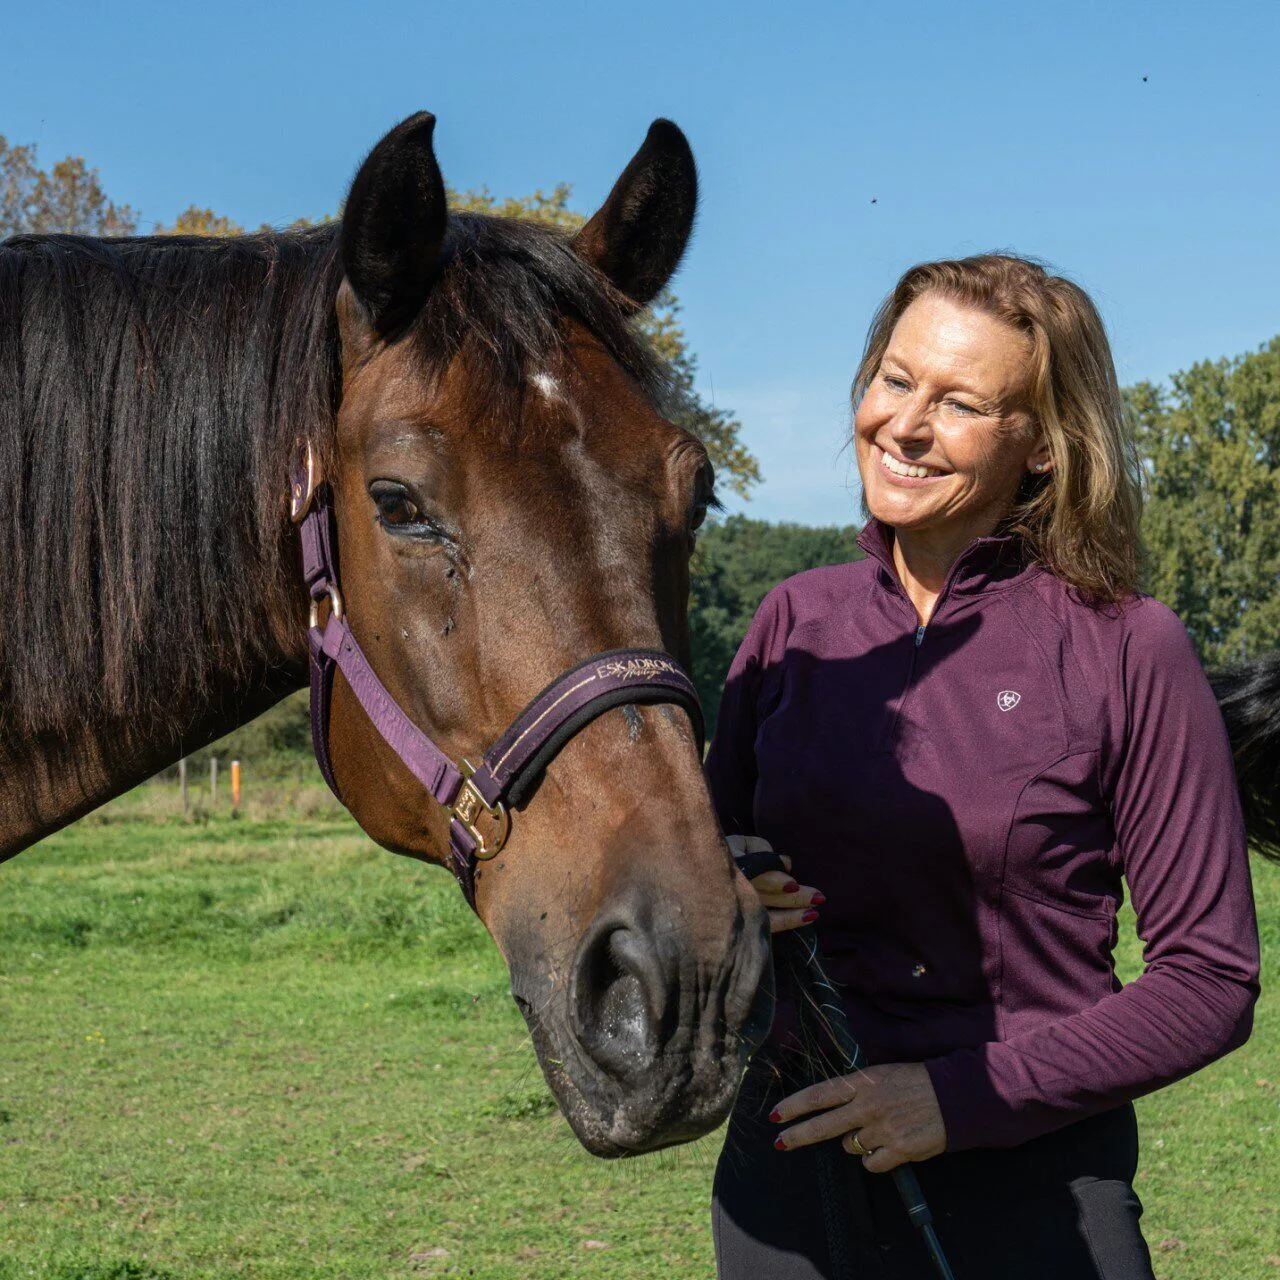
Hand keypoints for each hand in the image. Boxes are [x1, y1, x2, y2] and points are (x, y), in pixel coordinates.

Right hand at [726, 834, 824, 933]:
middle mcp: (732, 890)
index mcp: (730, 866)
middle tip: (818, 896)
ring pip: (768, 914)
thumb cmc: (724, 855)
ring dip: (793, 913)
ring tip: (815, 912)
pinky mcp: (742, 922)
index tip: (792, 885)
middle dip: (794, 897)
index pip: (755, 876)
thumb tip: (787, 864)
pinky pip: (767, 925)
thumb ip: (761, 849)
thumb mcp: (739, 843)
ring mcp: (736, 909)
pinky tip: (806, 918)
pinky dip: (787, 922)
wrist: (698, 878)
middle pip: (768, 896)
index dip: (774, 881)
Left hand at [771, 1063, 946, 1171]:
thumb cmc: (916, 1082)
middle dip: (797, 1136)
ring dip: (857, 1141)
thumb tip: (832, 1106)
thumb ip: (857, 1090)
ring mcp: (882, 1130)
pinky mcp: (898, 1151)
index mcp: (863, 1083)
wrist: (954, 1097)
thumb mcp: (882, 1074)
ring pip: (850, 1146)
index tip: (776, 1115)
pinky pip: (871, 1163)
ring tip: (881, 1127)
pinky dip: (876, 1158)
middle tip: (780, 1142)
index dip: (795, 1106)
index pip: (819, 1095)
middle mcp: (868, 1106)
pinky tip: (891, 1144)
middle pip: (823, 1126)